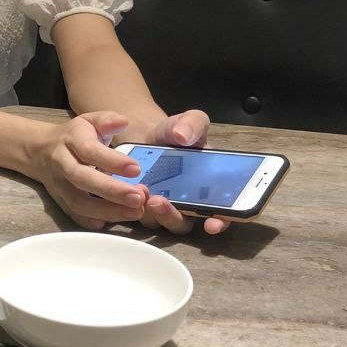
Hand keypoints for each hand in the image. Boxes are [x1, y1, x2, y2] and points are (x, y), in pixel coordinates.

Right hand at [31, 111, 149, 230]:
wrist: (39, 151)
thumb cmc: (74, 136)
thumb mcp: (89, 121)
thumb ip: (106, 120)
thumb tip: (123, 121)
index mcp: (71, 140)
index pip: (90, 151)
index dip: (112, 161)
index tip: (136, 169)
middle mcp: (62, 164)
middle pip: (83, 179)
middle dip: (112, 191)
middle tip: (138, 198)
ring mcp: (59, 185)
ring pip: (78, 202)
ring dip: (107, 210)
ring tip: (134, 212)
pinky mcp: (59, 201)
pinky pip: (73, 215)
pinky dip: (91, 221)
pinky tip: (112, 222)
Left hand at [140, 108, 229, 235]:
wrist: (145, 134)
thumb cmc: (174, 133)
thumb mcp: (190, 121)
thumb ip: (194, 124)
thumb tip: (183, 136)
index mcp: (208, 189)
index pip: (220, 215)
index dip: (220, 223)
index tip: (212, 224)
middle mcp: (185, 204)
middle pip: (182, 224)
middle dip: (173, 218)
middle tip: (160, 202)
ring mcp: (159, 208)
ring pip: (157, 222)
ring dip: (150, 213)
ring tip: (143, 193)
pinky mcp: (137, 206)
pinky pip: (134, 213)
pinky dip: (130, 205)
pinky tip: (126, 190)